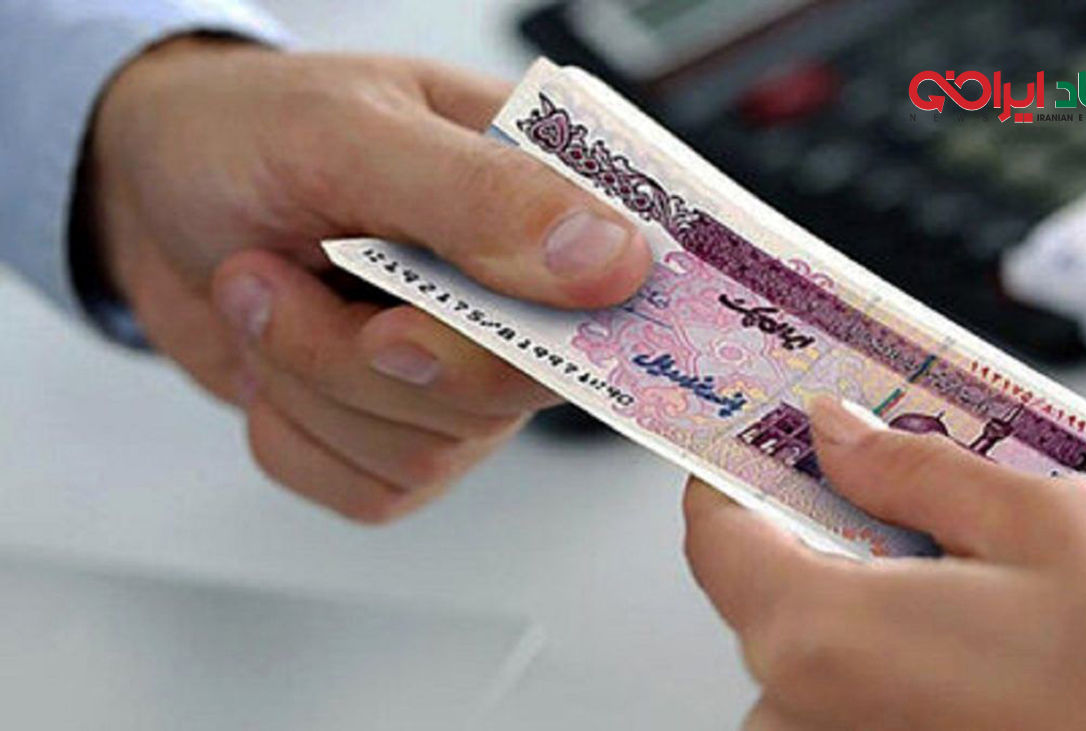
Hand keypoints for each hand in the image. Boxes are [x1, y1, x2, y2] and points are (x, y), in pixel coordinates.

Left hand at [84, 38, 650, 521]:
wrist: (147, 192)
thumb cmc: (246, 132)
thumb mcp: (348, 133)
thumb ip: (481, 195)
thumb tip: (611, 260)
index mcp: (543, 194)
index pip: (627, 284)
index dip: (588, 327)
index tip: (477, 316)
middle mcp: (523, 298)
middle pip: (516, 390)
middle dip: (373, 353)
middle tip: (290, 277)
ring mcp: (467, 375)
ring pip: (433, 449)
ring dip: (311, 379)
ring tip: (262, 287)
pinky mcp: (403, 435)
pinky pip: (375, 489)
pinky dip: (295, 433)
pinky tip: (274, 354)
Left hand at [684, 399, 1085, 729]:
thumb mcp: (1044, 527)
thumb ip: (915, 470)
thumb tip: (836, 432)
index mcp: (816, 635)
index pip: (715, 531)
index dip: (740, 468)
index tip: (773, 430)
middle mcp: (802, 706)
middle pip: (780, 576)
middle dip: (846, 519)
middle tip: (916, 479)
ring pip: (838, 629)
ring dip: (909, 581)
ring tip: (1004, 556)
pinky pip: (873, 681)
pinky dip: (930, 639)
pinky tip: (1016, 618)